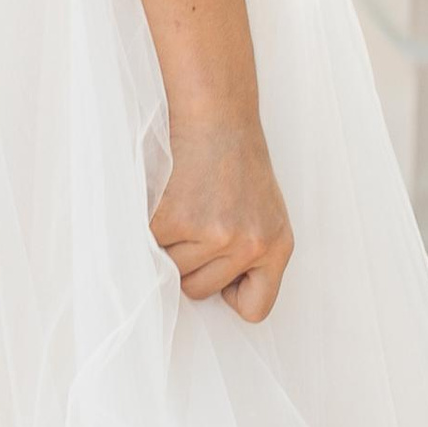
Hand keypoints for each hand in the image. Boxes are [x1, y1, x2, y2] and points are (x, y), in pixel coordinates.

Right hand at [151, 115, 293, 322]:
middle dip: (192, 265)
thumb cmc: (236, 165)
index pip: (256, 309)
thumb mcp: (265, 213)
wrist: (216, 117)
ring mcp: (213, 233)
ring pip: (174, 272)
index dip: (232, 294)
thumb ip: (250, 256)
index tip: (223, 275)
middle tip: (198, 221)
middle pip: (200, 291)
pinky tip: (167, 201)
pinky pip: (150, 249)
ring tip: (186, 206)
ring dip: (170, 247)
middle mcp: (250, 244)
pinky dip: (151, 230)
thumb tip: (222, 298)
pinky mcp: (176, 220)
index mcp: (277, 245)